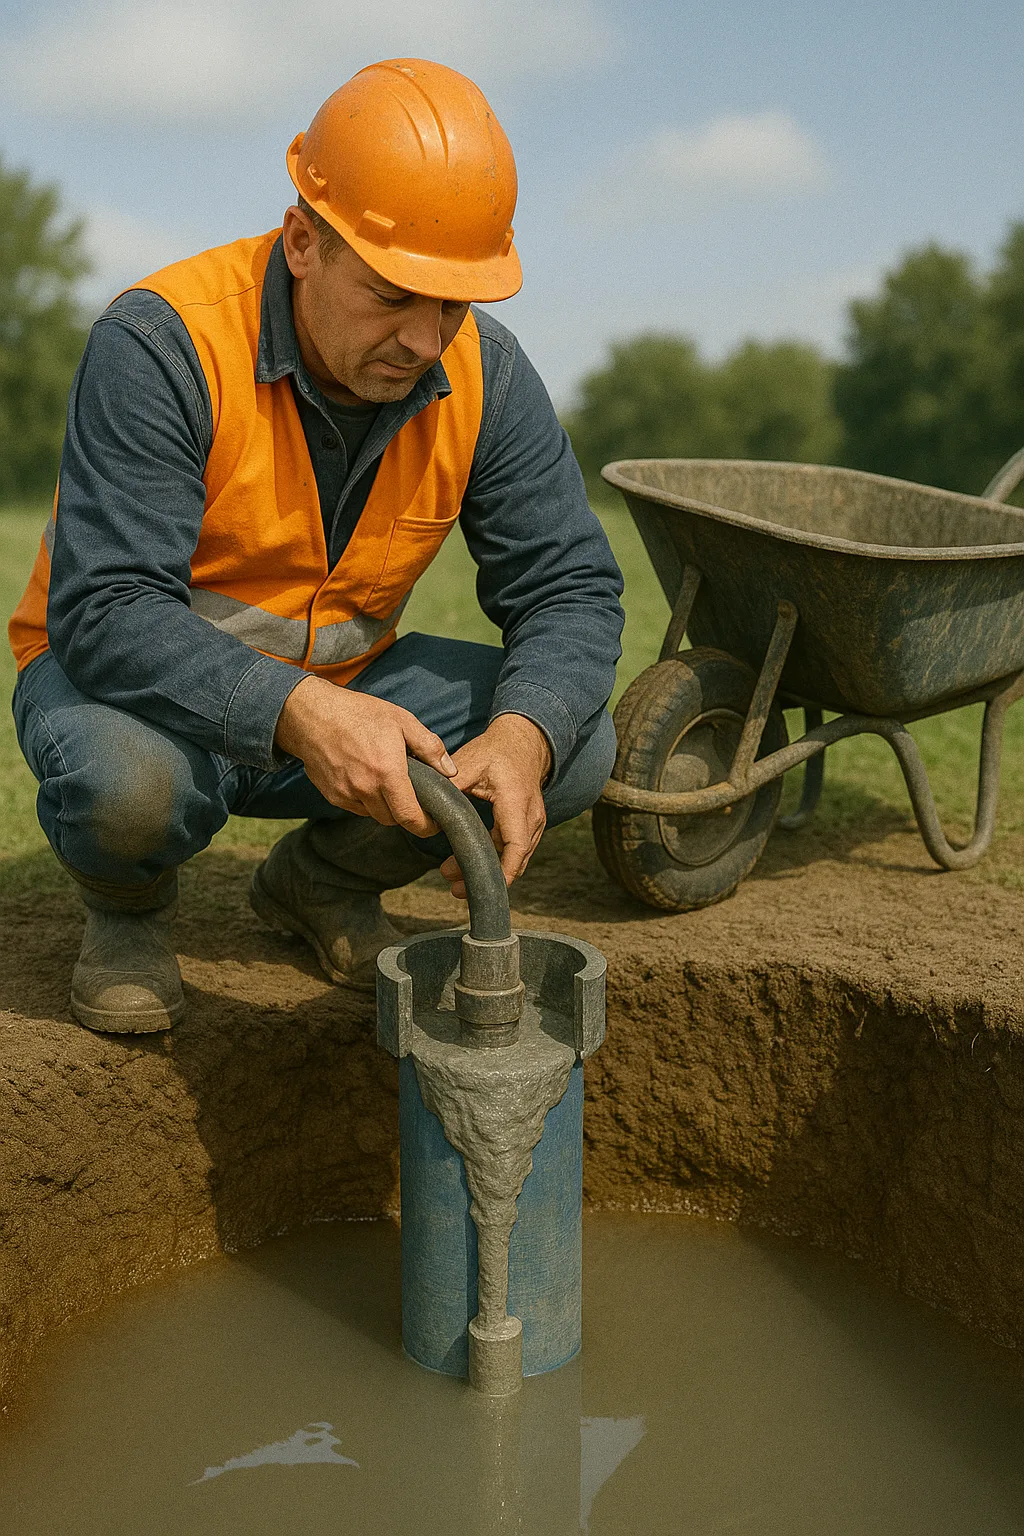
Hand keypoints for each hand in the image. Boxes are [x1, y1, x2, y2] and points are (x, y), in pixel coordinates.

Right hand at [275, 675, 456, 837]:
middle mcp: (365, 789)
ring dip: (385, 807)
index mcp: (387, 772)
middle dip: (406, 813)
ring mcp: (346, 794)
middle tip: (413, 797)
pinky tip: (367, 778)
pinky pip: (356, 807)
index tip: (434, 824)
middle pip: (393, 820)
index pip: (410, 817)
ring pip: (374, 814)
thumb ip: (429, 747)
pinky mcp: (332, 795)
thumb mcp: (401, 721)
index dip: (426, 827)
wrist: (311, 715)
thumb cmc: (358, 713)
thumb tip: (449, 771)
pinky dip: (366, 800)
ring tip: (388, 783)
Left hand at [440, 714, 551, 899]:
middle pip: (515, 858)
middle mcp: (531, 815)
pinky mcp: (529, 825)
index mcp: (516, 801)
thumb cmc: (496, 751)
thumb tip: (423, 804)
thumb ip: (449, 785)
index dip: (504, 870)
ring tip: (452, 876)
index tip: (483, 884)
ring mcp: (534, 821)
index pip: (516, 844)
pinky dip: (494, 859)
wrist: (523, 742)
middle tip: (454, 888)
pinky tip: (468, 861)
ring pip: (515, 857)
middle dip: (486, 875)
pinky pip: (515, 849)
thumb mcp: (469, 762)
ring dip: (488, 868)